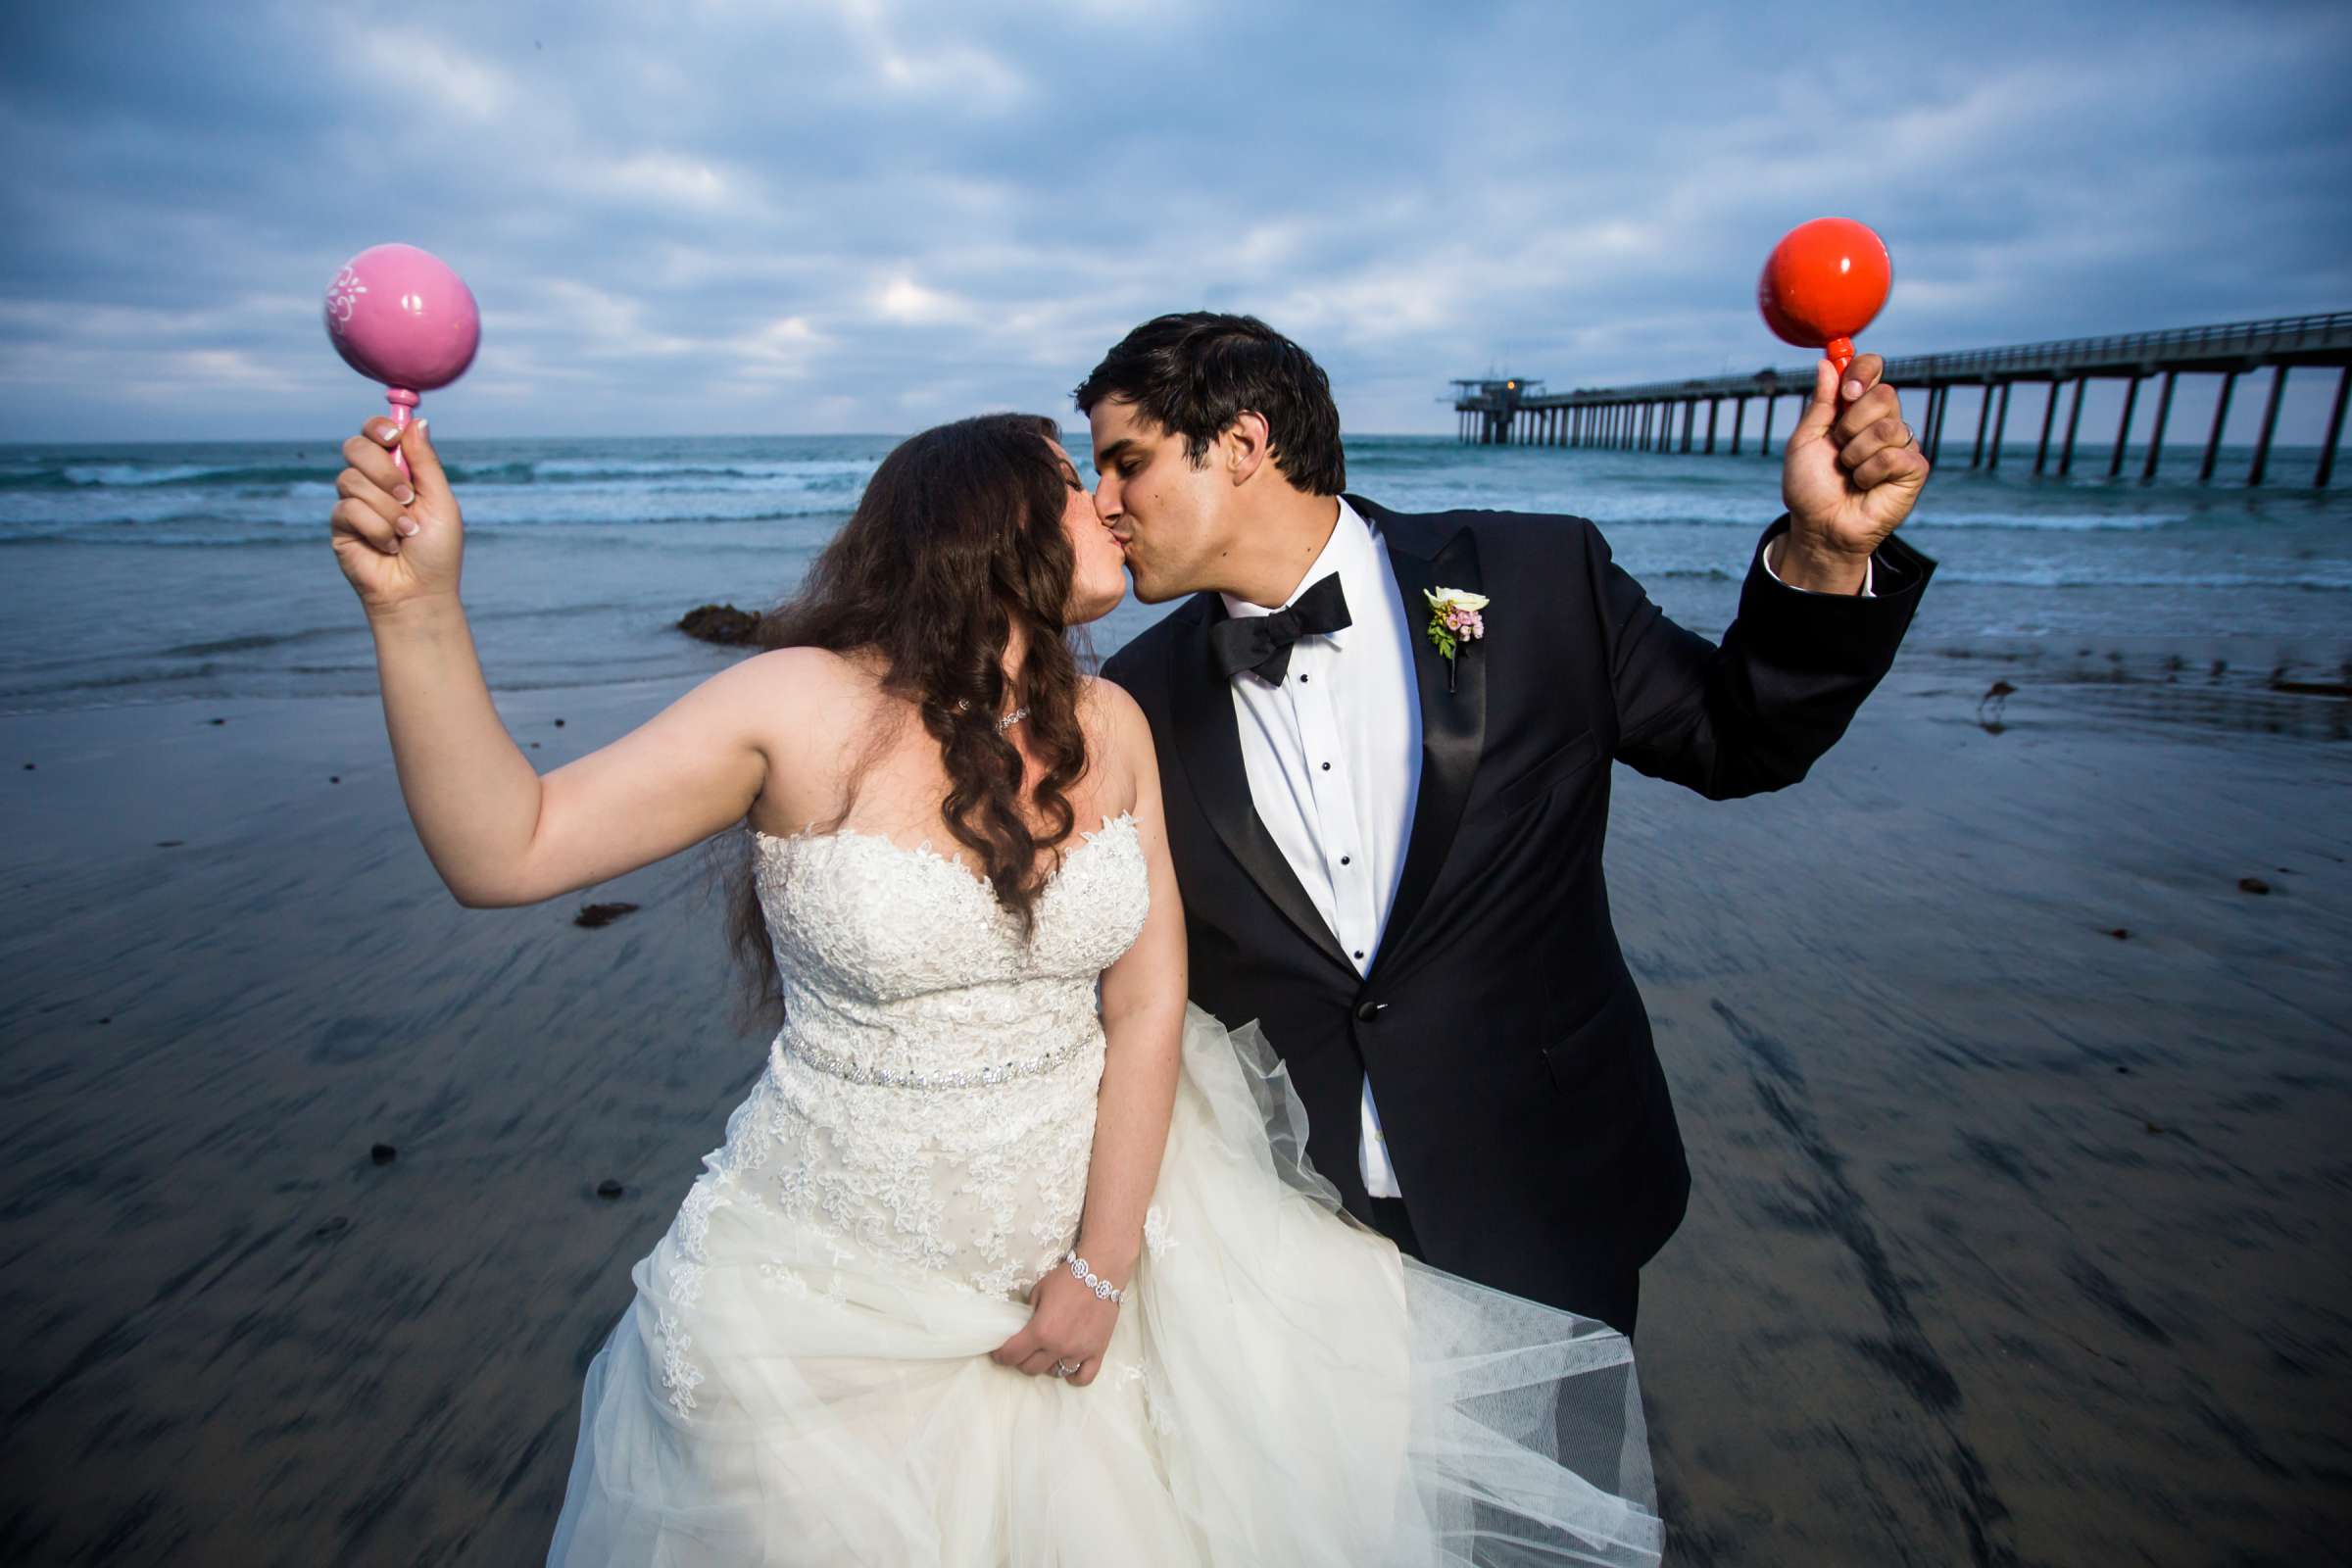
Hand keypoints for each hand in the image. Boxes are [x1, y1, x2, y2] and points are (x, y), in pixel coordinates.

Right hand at [331, 418, 464, 613]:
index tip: (393, 439)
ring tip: (405, 532)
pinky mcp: (340, 525)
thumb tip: (418, 421)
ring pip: (351, 480)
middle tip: (406, 495)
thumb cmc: (437, 551)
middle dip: (382, 469)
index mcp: (400, 471)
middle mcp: (373, 482)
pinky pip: (348, 509)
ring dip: (386, 508)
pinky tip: (389, 546)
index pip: (377, 434)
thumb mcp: (441, 502)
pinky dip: (376, 528)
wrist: (420, 592)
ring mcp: (354, 502)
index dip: (379, 428)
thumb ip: (426, 462)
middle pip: (355, 447)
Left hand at [989, 1258, 1117, 1385]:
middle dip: (1021, 1360)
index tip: (999, 1354)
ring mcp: (1079, 1352)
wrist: (1101, 1272)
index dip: (1001, 1356)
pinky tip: (1068, 1365)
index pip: (1012, 1355)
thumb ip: (1028, 1313)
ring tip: (1046, 1353)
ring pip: (1054, 1373)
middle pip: (1030, 1368)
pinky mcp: (1097, 1352)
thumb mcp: (1038, 1291)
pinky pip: (1084, 1377)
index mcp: (1040, 1331)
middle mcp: (1058, 1346)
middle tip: (1022, 1351)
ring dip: (1046, 1365)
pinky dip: (1074, 1376)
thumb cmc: (1067, 1279)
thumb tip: (1023, 1327)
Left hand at [1780, 352, 1928, 562]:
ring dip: (1856, 452)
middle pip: (1885, 394)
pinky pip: (1895, 455)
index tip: (1846, 391)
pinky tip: (1865, 485)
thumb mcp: (1805, 441)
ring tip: (1849, 471)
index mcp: (1856, 409)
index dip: (1863, 370)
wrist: (1818, 526)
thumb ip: (1820, 403)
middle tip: (1839, 446)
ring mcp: (1901, 445)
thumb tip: (1828, 363)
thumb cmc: (1810, 487)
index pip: (1873, 369)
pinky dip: (1870, 472)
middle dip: (1852, 422)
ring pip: (1889, 426)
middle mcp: (1882, 421)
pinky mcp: (1914, 469)